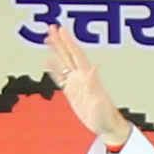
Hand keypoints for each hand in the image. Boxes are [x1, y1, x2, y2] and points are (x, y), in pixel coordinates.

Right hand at [40, 24, 127, 145]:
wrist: (106, 126)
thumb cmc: (105, 116)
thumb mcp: (100, 101)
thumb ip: (95, 84)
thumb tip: (94, 66)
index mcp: (87, 77)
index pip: (76, 55)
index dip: (68, 42)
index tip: (60, 30)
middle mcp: (81, 77)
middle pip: (68, 55)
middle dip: (60, 41)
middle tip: (51, 27)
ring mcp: (76, 84)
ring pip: (63, 63)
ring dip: (56, 51)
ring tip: (47, 39)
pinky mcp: (72, 93)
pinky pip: (60, 78)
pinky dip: (53, 69)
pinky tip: (47, 61)